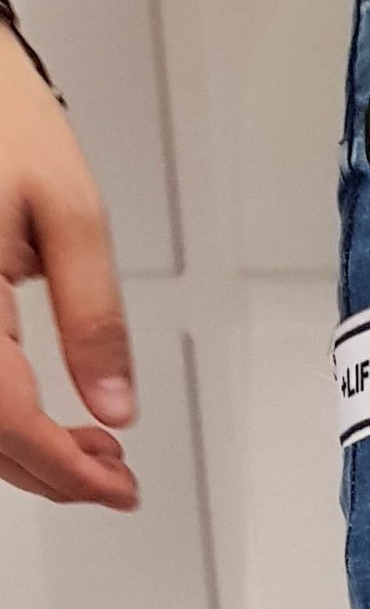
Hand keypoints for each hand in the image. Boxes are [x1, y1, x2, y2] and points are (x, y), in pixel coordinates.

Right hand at [0, 18, 136, 507]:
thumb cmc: (0, 119)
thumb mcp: (73, 214)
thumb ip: (96, 319)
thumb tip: (115, 407)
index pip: (5, 419)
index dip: (65, 470)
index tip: (118, 489)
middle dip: (49, 470)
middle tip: (114, 477)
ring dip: (23, 452)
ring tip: (90, 450)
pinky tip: (40, 418)